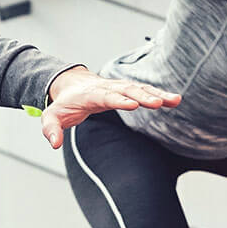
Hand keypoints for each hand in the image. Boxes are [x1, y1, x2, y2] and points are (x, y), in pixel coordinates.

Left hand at [41, 67, 180, 147]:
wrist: (72, 84)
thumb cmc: (64, 103)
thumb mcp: (52, 116)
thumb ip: (51, 129)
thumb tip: (55, 143)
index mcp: (91, 94)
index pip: (106, 96)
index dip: (119, 100)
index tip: (133, 104)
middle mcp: (107, 87)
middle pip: (127, 90)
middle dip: (143, 96)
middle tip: (158, 103)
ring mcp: (118, 87)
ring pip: (139, 88)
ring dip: (156, 93)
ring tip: (175, 100)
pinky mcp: (127, 89)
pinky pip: (144, 90)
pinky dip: (159, 93)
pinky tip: (175, 99)